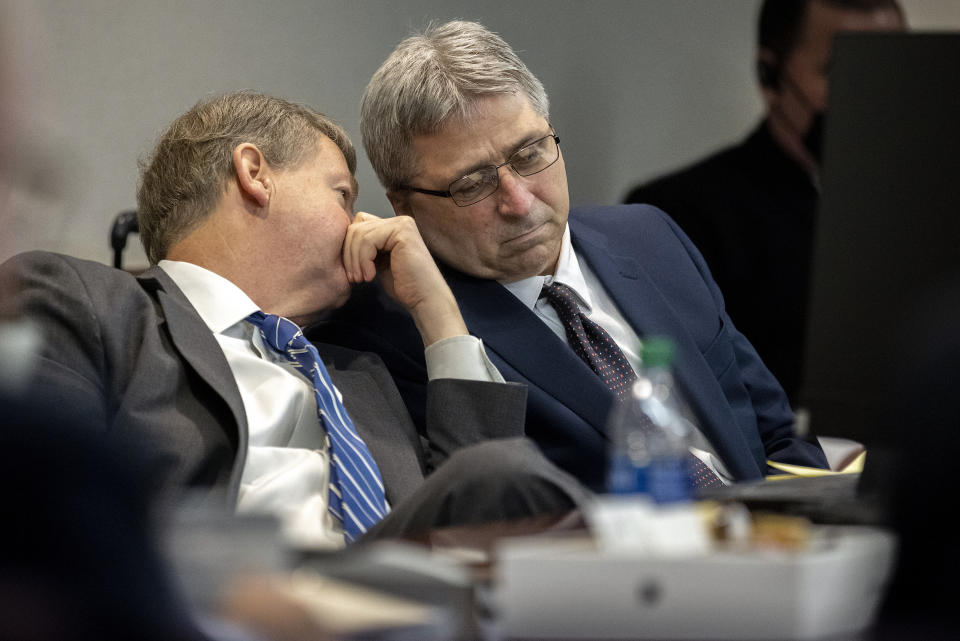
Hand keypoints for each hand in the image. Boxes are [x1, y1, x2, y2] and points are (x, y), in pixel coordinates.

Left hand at [343, 212, 466, 345]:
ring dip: (354, 260)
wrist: (424, 299)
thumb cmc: (403, 286)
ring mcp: (402, 224)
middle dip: (348, 255)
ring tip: (362, 279)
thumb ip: (365, 248)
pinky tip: (371, 276)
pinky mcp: (402, 231)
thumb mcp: (377, 262)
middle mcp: (399, 221)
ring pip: (359, 233)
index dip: (349, 248)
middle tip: (354, 278)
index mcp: (393, 227)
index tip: (353, 273)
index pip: (357, 225)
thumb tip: (341, 238)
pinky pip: (368, 240)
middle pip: (356, 227)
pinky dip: (363, 260)